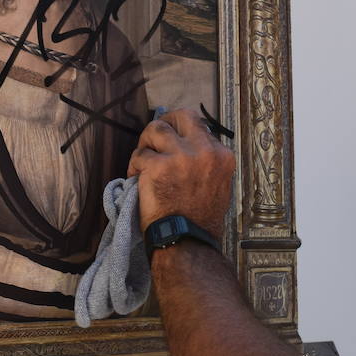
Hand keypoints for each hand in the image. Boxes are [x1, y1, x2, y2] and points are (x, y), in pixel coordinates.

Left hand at [128, 108, 234, 240]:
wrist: (187, 240)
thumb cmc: (200, 219)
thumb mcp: (218, 184)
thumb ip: (206, 162)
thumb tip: (186, 144)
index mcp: (222, 155)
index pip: (199, 126)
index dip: (181, 133)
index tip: (172, 143)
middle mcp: (204, 151)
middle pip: (181, 116)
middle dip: (165, 123)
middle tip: (154, 137)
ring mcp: (181, 156)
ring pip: (156, 129)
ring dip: (145, 143)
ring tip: (143, 159)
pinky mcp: (158, 166)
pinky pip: (140, 154)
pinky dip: (134, 166)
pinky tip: (136, 179)